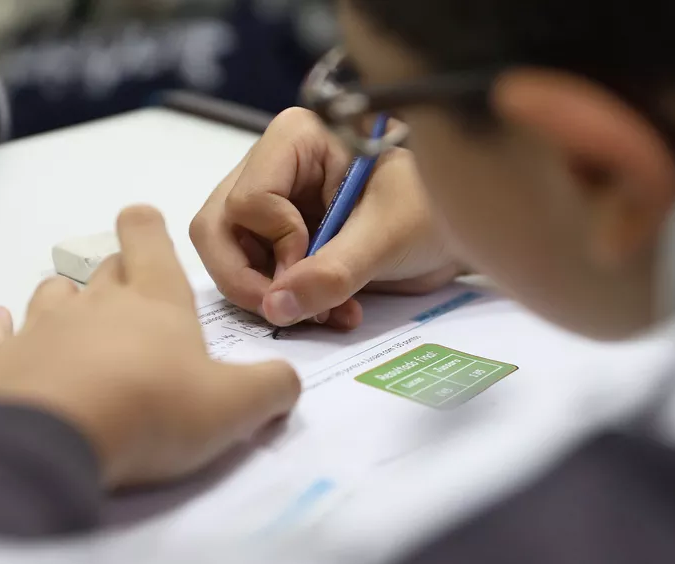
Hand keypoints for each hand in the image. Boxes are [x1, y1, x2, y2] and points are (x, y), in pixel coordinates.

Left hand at [0, 206, 300, 487]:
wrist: (53, 442)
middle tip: (129, 301)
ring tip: (72, 320)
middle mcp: (94, 303)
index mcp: (155, 301)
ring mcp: (39, 328)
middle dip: (115, 276)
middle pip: (103, 271)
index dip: (147, 228)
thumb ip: (271, 389)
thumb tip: (288, 383)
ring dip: (62, 300)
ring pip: (50, 294)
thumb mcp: (234, 406)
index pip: (148, 238)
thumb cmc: (152, 412)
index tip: (145, 226)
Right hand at [190, 107, 462, 329]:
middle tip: (289, 310)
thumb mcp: (388, 237)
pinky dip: (285, 303)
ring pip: (227, 257)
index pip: (246, 201)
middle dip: (251, 279)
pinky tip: (331, 312)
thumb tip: (277, 307)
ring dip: (271, 297)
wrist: (457, 233)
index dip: (276, 245)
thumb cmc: (432, 210)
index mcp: (295, 139)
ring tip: (327, 313)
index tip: (320, 263)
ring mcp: (271, 205)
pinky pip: (253, 276)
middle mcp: (271, 166)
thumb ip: (334, 271)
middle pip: (217, 228)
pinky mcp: (278, 240)